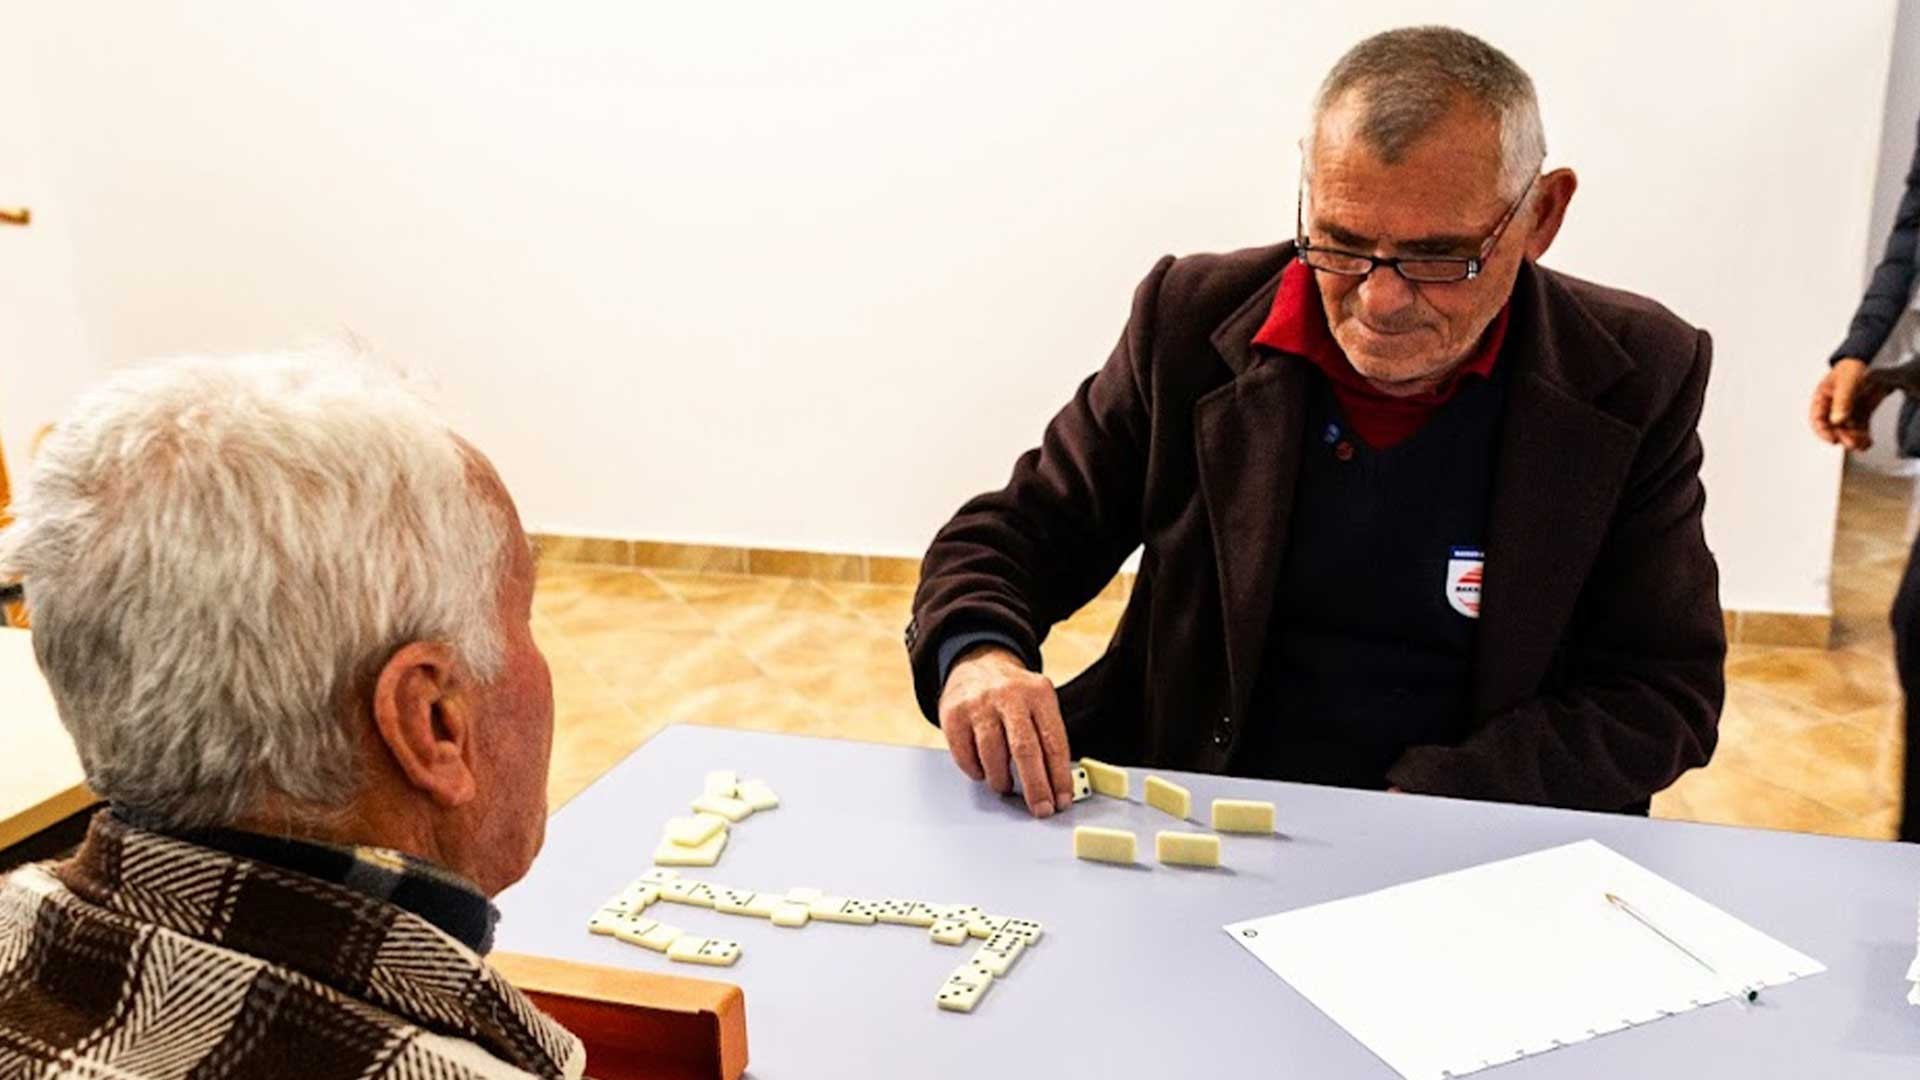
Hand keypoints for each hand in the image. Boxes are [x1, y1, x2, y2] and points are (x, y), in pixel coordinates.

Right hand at [938, 644, 1073, 816]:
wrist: (977, 664)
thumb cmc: (1014, 696)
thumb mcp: (1038, 704)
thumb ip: (1047, 738)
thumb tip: (1056, 786)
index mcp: (1038, 693)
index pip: (1054, 741)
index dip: (1059, 776)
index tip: (1061, 801)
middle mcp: (1009, 695)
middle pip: (1025, 750)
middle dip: (1036, 787)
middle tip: (1040, 809)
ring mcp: (978, 703)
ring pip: (993, 756)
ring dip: (1002, 780)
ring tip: (1005, 785)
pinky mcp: (953, 714)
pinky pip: (966, 756)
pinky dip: (976, 771)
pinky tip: (983, 769)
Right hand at [1810, 358, 1877, 449]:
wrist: (1875, 359)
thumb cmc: (1853, 366)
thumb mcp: (1846, 382)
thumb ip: (1842, 401)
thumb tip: (1837, 420)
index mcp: (1822, 398)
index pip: (1817, 419)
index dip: (1823, 431)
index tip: (1833, 439)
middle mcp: (1833, 407)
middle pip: (1834, 428)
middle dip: (1843, 437)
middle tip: (1851, 442)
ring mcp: (1848, 410)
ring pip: (1848, 430)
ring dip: (1854, 439)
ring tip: (1862, 443)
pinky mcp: (1861, 413)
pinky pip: (1860, 428)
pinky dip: (1864, 436)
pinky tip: (1867, 442)